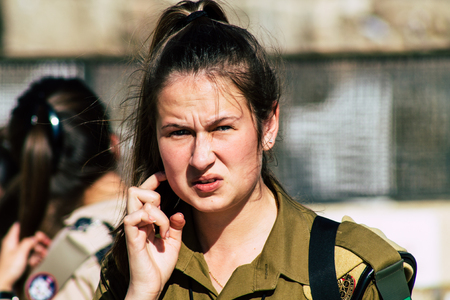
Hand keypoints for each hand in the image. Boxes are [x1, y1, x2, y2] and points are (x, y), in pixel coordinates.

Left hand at [0, 223, 50, 290]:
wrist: (6, 283)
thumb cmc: (9, 268)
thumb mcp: (20, 253)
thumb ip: (29, 242)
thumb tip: (36, 236)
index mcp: (11, 240)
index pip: (19, 227)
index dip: (30, 227)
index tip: (38, 233)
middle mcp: (14, 245)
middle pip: (29, 238)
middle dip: (39, 241)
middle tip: (47, 243)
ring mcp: (18, 252)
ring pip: (32, 247)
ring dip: (39, 251)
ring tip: (43, 255)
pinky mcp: (21, 259)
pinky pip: (31, 255)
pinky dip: (35, 258)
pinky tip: (35, 262)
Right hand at [124, 172, 184, 299]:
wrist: (153, 285)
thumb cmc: (160, 265)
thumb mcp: (174, 242)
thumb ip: (176, 226)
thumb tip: (179, 213)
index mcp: (145, 219)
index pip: (144, 191)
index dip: (154, 180)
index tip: (166, 176)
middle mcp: (137, 220)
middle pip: (135, 189)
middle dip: (153, 191)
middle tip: (165, 208)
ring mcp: (133, 227)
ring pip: (134, 196)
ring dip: (156, 208)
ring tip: (165, 226)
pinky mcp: (131, 237)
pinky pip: (134, 215)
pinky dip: (153, 219)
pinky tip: (161, 233)